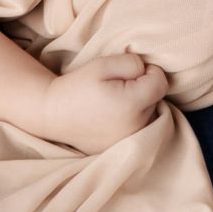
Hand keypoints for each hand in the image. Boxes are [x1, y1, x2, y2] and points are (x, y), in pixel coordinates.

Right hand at [39, 51, 169, 154]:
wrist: (52, 114)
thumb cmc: (77, 86)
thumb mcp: (103, 64)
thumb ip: (132, 63)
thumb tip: (148, 72)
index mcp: (132, 104)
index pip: (160, 83)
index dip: (150, 71)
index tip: (132, 71)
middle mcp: (135, 127)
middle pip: (155, 100)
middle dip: (143, 88)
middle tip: (116, 86)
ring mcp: (129, 141)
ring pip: (149, 115)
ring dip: (139, 105)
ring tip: (113, 102)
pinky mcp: (122, 148)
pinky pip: (138, 129)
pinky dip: (131, 120)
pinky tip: (111, 116)